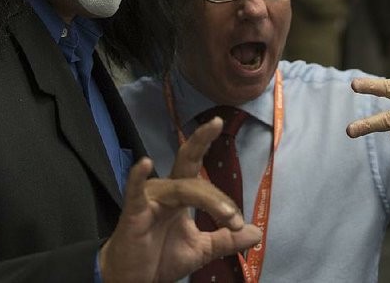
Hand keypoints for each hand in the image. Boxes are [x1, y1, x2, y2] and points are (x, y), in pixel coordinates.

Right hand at [99, 118, 261, 281]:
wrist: (133, 279)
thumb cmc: (161, 258)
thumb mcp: (201, 249)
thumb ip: (226, 239)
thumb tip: (256, 232)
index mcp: (183, 195)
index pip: (205, 181)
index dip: (224, 200)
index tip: (238, 223)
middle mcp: (167, 190)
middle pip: (187, 160)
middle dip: (202, 139)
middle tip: (217, 123)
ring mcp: (150, 199)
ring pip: (182, 188)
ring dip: (209, 199)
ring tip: (227, 216)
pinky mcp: (133, 211)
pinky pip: (135, 191)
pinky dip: (138, 177)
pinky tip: (144, 163)